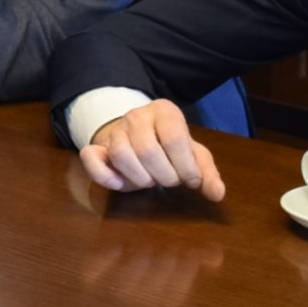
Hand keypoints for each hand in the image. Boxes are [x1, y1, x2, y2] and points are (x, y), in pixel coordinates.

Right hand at [77, 101, 223, 200]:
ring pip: (121, 154)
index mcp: (165, 111)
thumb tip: (217, 194)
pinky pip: (90, 158)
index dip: (185, 167)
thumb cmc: (170, 148)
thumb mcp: (193, 156)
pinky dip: (104, 176)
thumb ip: (206, 173)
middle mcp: (137, 115)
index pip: (174, 139)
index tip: (190, 180)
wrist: (138, 138)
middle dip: (164, 175)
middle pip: (148, 150)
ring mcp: (114, 130)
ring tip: (150, 181)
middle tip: (170, 180)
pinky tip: (119, 184)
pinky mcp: (96, 146)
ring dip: (139, 178)